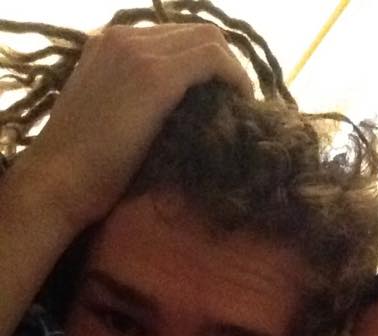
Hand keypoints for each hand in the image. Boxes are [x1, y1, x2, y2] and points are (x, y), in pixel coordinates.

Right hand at [19, 23, 252, 231]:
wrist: (57, 182)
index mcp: (108, 42)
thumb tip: (179, 109)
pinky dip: (234, 78)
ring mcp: (138, 52)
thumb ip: (135, 98)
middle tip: (235, 100)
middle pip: (194, 32)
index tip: (218, 95)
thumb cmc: (81, 167)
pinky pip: (213, 60)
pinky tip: (241, 104)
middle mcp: (123, 36)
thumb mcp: (108, 116)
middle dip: (222, 63)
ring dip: (231, 71)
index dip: (202, 63)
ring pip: (208, 39)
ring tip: (240, 105)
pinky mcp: (155, 77)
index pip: (171, 37)